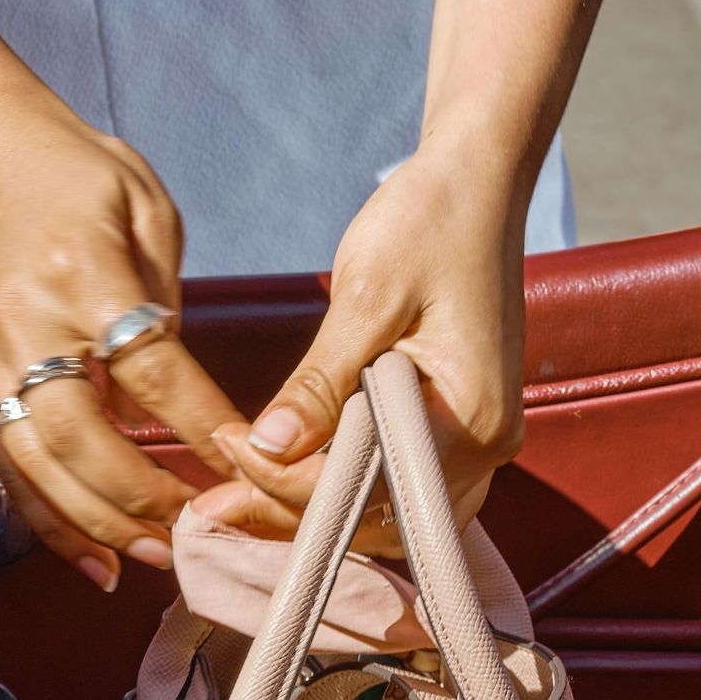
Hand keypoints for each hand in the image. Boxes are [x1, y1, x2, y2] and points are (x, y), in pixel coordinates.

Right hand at [0, 111, 243, 588]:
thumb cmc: (75, 175)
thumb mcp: (146, 212)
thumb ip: (166, 304)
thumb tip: (186, 398)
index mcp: (81, 275)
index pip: (152, 369)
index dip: (202, 426)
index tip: (248, 464)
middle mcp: (25, 326)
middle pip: (85, 437)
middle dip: (148, 494)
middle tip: (203, 527)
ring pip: (42, 466)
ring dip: (101, 524)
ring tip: (156, 558)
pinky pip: (11, 468)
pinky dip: (51, 522)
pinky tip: (94, 561)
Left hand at [191, 138, 526, 551]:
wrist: (479, 182)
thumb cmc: (430, 222)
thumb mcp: (367, 297)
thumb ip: (319, 382)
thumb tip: (267, 448)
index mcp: (470, 419)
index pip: (368, 487)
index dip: (288, 482)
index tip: (228, 448)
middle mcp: (486, 446)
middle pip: (380, 518)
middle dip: (295, 510)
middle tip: (215, 499)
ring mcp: (479, 441)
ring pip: (391, 512)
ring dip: (318, 506)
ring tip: (241, 493)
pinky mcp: (462, 426)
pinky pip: (401, 482)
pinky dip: (348, 485)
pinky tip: (293, 470)